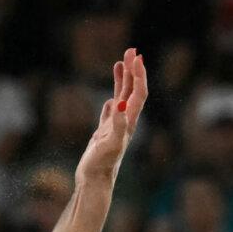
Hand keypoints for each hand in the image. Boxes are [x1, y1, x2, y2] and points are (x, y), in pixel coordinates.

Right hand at [75, 48, 147, 184]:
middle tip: (131, 50)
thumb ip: (118, 124)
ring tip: (120, 63)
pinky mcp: (104, 135)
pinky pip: (111, 114)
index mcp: (129, 121)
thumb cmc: (102, 165)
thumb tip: (120, 104)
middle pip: (132, 90)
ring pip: (122, 98)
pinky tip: (112, 99)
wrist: (94, 181)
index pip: (138, 92)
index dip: (138, 74)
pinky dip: (113, 101)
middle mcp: (125, 122)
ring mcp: (115, 128)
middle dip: (132, 70)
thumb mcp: (110, 144)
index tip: (135, 57)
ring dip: (122, 80)